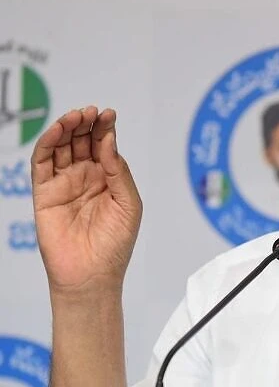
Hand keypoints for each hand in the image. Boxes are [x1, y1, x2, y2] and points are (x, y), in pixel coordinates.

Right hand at [31, 107, 141, 292]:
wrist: (92, 274)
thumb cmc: (115, 244)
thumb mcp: (128, 204)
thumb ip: (119, 172)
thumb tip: (109, 141)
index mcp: (108, 179)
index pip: (104, 146)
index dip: (105, 128)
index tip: (109, 114)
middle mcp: (86, 177)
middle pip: (82, 141)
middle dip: (87, 124)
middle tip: (92, 112)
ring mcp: (64, 183)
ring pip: (61, 147)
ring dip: (67, 128)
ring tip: (76, 116)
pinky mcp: (44, 192)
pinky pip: (42, 163)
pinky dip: (47, 144)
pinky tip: (58, 131)